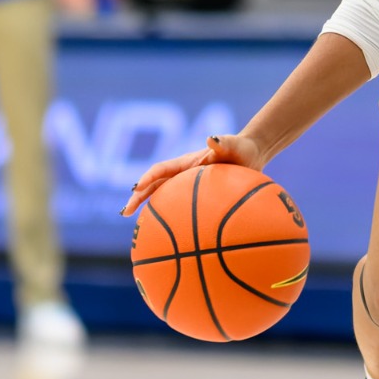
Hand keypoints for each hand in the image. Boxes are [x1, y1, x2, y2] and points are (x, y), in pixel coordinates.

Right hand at [122, 132, 270, 215]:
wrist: (252, 155)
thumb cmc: (242, 149)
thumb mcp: (234, 145)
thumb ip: (223, 143)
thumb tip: (211, 139)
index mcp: (187, 162)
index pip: (161, 170)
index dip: (147, 178)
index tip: (136, 189)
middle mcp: (183, 174)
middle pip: (155, 186)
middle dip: (138, 197)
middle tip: (125, 213)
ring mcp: (188, 186)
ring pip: (164, 198)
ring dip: (149, 209)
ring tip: (138, 227)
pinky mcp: (197, 196)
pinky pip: (181, 208)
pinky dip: (172, 219)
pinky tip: (173, 239)